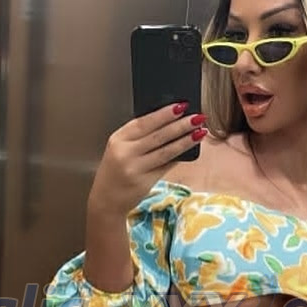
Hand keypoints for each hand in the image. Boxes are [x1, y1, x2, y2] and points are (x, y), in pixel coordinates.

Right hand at [88, 103, 206, 215]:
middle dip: (180, 125)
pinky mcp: (145, 182)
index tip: (180, 106)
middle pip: (158, 135)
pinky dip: (179, 156)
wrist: (106, 200)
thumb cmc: (114, 172)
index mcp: (118, 139)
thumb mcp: (118, 149)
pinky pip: (166, 166)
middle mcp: (125, 153)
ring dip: (185, 140)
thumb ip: (137, 137)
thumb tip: (167, 123)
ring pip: (165, 151)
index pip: (143, 122)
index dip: (164, 114)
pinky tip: (189, 150)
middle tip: (197, 116)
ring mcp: (135, 168)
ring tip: (200, 131)